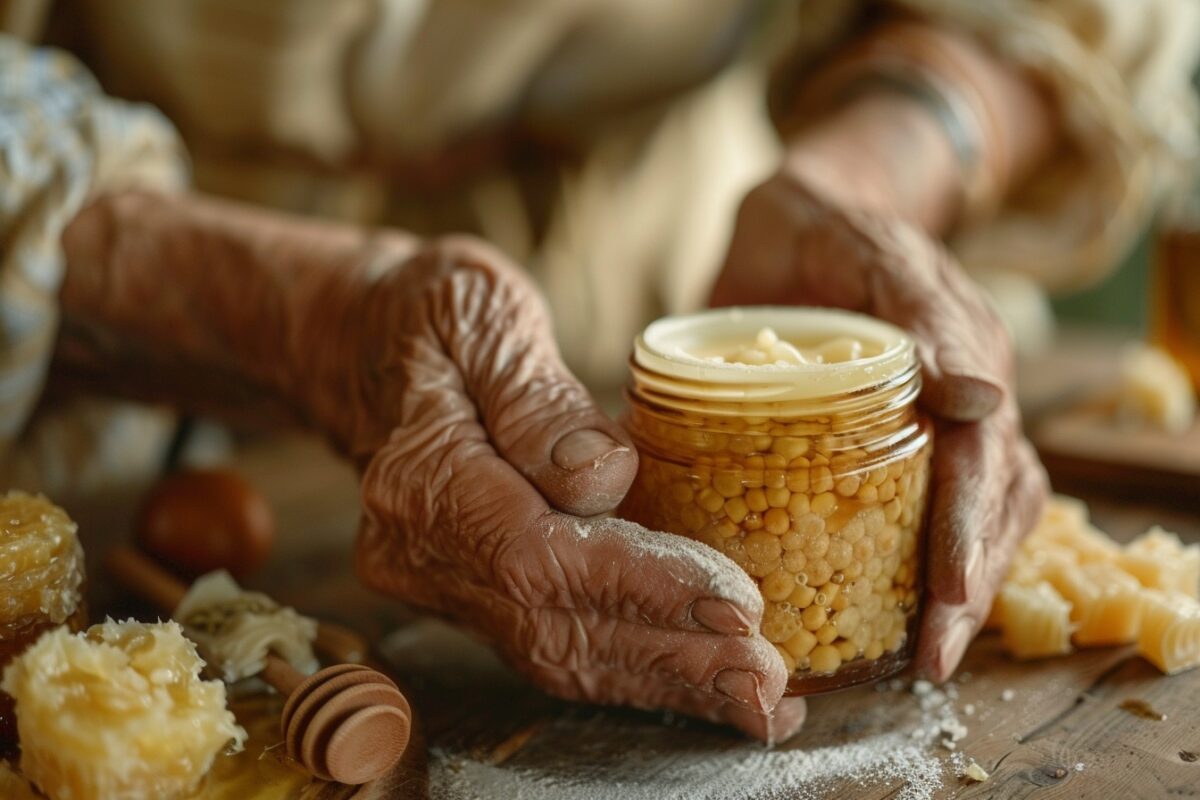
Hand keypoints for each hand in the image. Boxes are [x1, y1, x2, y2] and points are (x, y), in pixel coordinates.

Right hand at [59, 193, 803, 739]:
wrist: (361, 343)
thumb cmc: (428, 312)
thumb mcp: (479, 312)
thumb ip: (534, 395)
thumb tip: (603, 474)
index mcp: (419, 475)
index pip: (536, 554)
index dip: (637, 584)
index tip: (733, 601)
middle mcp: (419, 549)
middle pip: (552, 626)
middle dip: (669, 657)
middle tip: (767, 679)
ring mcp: (441, 581)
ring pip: (557, 654)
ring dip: (663, 681)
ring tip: (758, 698)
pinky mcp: (472, 593)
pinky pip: (556, 644)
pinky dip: (635, 668)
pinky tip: (706, 681)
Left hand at [710, 169, 1046, 680]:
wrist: (796, 219)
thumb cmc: (818, 230)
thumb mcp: (860, 246)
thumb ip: (916, 306)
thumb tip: (978, 397)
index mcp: (964, 348)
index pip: (982, 453)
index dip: (968, 528)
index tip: (950, 593)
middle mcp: (968, 388)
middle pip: (993, 498)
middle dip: (968, 581)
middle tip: (935, 655)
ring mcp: (944, 414)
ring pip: (984, 511)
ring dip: (963, 585)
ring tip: (929, 653)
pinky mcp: (905, 433)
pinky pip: (935, 502)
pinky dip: (933, 559)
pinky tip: (907, 611)